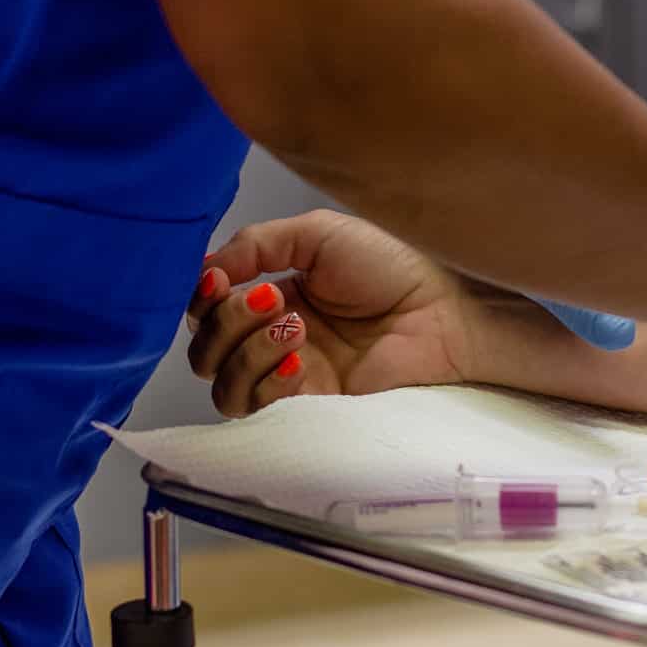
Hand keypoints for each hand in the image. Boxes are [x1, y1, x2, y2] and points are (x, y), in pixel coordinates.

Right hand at [187, 210, 487, 417]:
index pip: (207, 309)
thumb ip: (256, 243)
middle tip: (271, 299)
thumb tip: (205, 267)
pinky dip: (267, 381)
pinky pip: (259, 410)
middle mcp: (274, 342)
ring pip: (223, 386)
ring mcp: (291, 380)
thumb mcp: (318, 234)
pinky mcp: (310, 413)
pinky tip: (300, 358)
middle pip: (205, 350)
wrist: (445, 313)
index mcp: (275, 297)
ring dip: (245, 351)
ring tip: (295, 328)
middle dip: (224, 321)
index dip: (201, 297)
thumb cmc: (394, 267)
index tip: (218, 279)